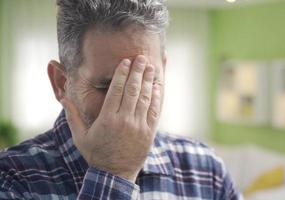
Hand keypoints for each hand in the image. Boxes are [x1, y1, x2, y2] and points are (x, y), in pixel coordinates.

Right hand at [60, 55, 161, 181]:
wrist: (115, 174)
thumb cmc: (96, 154)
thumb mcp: (80, 137)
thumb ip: (73, 116)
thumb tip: (63, 98)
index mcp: (107, 119)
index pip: (116, 90)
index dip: (122, 74)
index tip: (126, 62)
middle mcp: (124, 120)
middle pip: (132, 90)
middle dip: (137, 72)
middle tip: (141, 57)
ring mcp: (139, 126)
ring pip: (145, 98)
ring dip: (148, 81)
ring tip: (150, 67)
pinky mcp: (149, 132)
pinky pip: (154, 111)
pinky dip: (157, 97)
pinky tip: (158, 86)